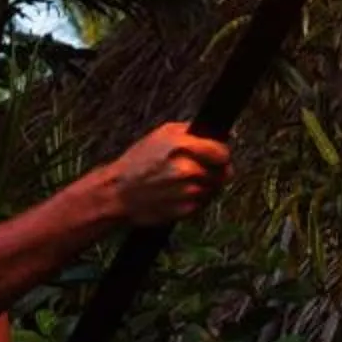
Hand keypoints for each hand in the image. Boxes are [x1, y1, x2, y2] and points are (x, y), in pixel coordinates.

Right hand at [109, 121, 231, 225]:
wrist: (118, 194)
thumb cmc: (137, 163)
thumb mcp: (160, 134)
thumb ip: (190, 131)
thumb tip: (214, 133)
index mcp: (182, 147)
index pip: (222, 152)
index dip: (221, 154)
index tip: (217, 156)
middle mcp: (188, 169)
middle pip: (223, 172)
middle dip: (214, 170)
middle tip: (199, 169)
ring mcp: (188, 191)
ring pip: (214, 188)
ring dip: (206, 185)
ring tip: (185, 182)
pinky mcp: (186, 210)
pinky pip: (203, 203)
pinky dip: (196, 199)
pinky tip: (179, 194)